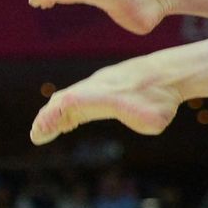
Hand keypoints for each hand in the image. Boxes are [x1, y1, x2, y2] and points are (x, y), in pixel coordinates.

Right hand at [30, 60, 180, 144]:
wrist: (169, 73)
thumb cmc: (161, 99)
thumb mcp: (153, 120)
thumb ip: (137, 123)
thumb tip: (127, 120)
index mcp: (103, 96)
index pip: (69, 106)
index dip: (51, 119)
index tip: (37, 135)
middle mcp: (96, 87)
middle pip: (65, 101)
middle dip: (49, 118)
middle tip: (37, 135)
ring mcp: (100, 84)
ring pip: (71, 97)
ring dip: (56, 114)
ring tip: (44, 130)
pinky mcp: (106, 85)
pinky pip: (81, 96)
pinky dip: (70, 108)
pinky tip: (68, 122)